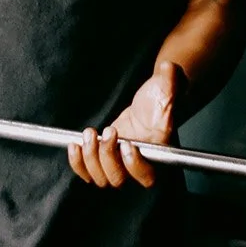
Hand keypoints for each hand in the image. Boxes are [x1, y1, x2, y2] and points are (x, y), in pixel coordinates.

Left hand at [68, 60, 184, 189]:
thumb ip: (169, 81)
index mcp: (157, 156)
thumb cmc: (160, 100)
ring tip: (90, 134)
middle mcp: (138, 166)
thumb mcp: (165, 89)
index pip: (146, 176)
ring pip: (100, 178)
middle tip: (108, 132)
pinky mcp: (105, 158)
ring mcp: (119, 165)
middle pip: (118, 179)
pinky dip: (78, 162)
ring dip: (90, 159)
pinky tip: (76, 145)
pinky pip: (87, 172)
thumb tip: (168, 67)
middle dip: (107, 157)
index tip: (127, 144)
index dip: (134, 165)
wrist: (149, 104)